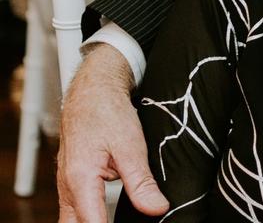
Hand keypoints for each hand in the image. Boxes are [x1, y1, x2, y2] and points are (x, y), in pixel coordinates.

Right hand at [56, 45, 168, 221]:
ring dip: (95, 222)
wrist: (92, 92)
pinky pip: (76, 209)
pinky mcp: (72, 182)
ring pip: (73, 219)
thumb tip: (157, 208)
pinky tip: (108, 217)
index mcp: (80, 181)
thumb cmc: (107, 113)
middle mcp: (67, 187)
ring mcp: (66, 186)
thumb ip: (141, 182)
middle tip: (126, 222)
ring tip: (120, 219)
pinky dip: (90, 216)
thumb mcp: (131, 147)